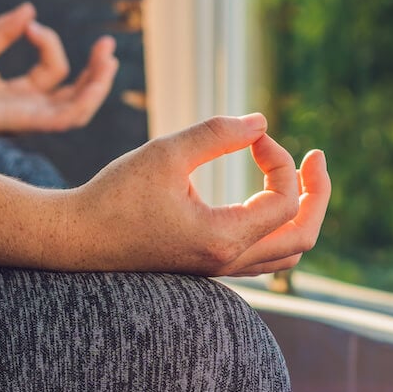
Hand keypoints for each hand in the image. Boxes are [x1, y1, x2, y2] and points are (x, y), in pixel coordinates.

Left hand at [0, 2, 117, 135]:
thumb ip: (3, 31)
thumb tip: (30, 10)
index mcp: (24, 94)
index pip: (54, 70)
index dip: (49, 43)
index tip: (29, 25)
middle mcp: (33, 108)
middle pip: (78, 93)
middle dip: (97, 69)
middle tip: (107, 43)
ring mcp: (33, 118)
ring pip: (80, 108)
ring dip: (99, 86)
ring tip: (108, 59)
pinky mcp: (27, 123)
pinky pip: (67, 118)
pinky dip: (85, 101)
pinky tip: (95, 82)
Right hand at [53, 113, 329, 274]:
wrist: (75, 239)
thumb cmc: (114, 195)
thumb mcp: (165, 153)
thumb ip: (217, 134)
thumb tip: (262, 122)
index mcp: (222, 239)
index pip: (284, 202)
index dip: (280, 162)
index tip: (254, 137)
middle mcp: (228, 262)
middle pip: (304, 236)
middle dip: (317, 194)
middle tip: (315, 158)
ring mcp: (221, 269)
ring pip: (288, 253)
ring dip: (302, 213)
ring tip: (299, 176)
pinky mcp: (210, 265)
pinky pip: (266, 256)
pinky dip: (279, 225)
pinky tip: (265, 195)